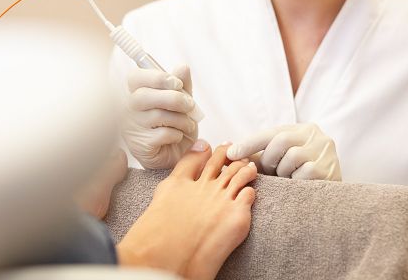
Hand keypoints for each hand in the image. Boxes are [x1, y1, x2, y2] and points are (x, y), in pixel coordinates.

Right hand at [117, 141, 257, 279]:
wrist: (167, 261)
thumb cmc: (156, 239)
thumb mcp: (157, 203)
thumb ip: (171, 184)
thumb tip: (178, 176)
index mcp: (180, 183)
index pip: (194, 157)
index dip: (203, 150)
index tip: (208, 146)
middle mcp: (202, 187)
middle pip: (220, 161)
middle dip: (228, 152)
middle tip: (233, 149)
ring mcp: (221, 199)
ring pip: (240, 173)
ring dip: (245, 168)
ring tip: (249, 166)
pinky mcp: (237, 215)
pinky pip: (249, 194)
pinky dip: (251, 189)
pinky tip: (250, 191)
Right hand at [123, 64, 197, 168]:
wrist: (178, 155)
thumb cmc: (176, 125)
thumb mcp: (183, 102)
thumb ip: (182, 85)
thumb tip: (183, 67)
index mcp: (137, 93)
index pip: (135, 77)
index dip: (156, 77)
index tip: (177, 83)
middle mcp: (129, 109)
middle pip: (144, 96)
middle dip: (174, 98)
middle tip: (190, 105)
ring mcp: (131, 128)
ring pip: (157, 115)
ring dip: (181, 119)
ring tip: (188, 124)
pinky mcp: (140, 145)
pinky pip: (163, 133)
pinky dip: (177, 133)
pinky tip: (178, 136)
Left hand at [227, 124, 340, 179]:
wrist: (331, 199)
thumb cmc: (298, 175)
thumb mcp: (281, 159)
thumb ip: (259, 156)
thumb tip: (228, 154)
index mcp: (301, 129)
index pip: (271, 132)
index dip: (249, 143)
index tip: (230, 154)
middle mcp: (315, 135)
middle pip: (281, 141)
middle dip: (269, 159)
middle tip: (268, 172)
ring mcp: (325, 151)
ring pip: (292, 157)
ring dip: (283, 172)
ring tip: (285, 179)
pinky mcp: (330, 169)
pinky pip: (304, 174)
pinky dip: (296, 181)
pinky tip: (297, 186)